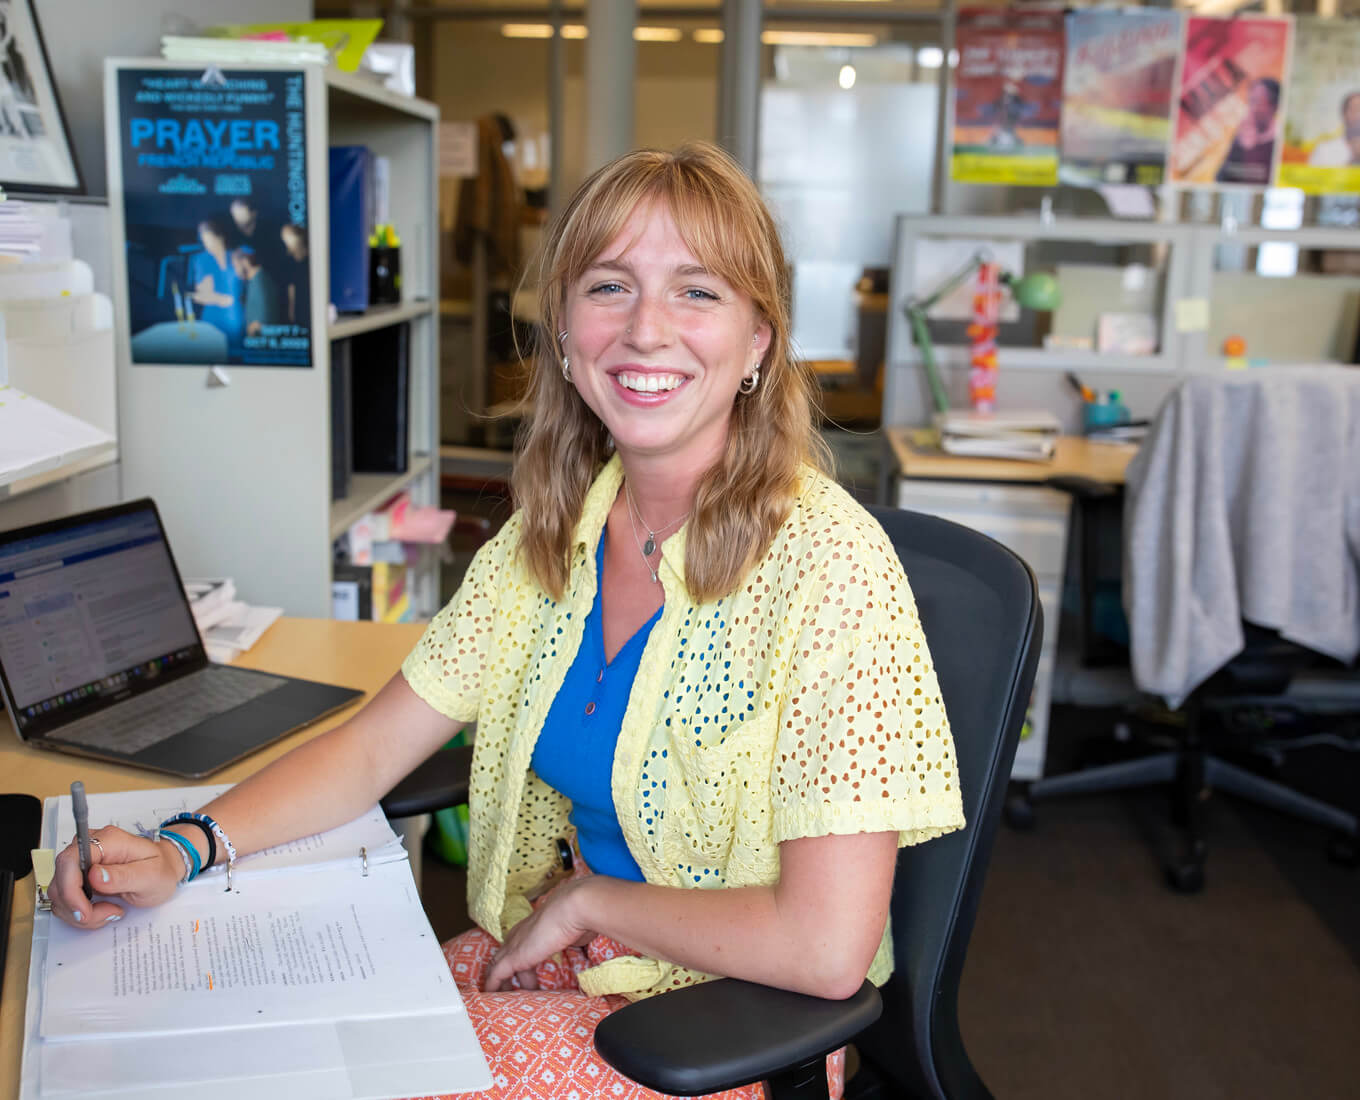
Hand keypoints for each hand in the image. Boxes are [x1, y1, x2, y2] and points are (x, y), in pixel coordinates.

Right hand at [50, 826, 183, 930]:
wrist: (164, 869)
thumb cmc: (160, 870)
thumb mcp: (151, 876)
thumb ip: (124, 876)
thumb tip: (94, 875)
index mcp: (108, 841)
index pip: (70, 860)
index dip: (70, 889)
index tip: (84, 911)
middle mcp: (89, 847)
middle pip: (60, 879)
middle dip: (78, 906)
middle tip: (107, 913)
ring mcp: (82, 862)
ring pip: (59, 893)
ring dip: (80, 912)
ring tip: (110, 911)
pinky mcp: (78, 876)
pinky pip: (65, 899)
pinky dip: (79, 912)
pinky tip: (102, 910)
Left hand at [483, 874, 597, 991]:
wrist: (571, 910)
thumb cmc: (576, 917)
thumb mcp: (573, 929)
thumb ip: (570, 936)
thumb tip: (579, 939)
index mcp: (532, 927)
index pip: (518, 946)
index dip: (521, 963)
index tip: (527, 977)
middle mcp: (519, 935)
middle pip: (505, 957)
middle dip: (510, 976)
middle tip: (516, 992)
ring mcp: (513, 946)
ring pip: (496, 966)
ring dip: (501, 983)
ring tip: (503, 998)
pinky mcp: (512, 958)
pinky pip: (496, 976)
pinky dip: (493, 986)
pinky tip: (492, 997)